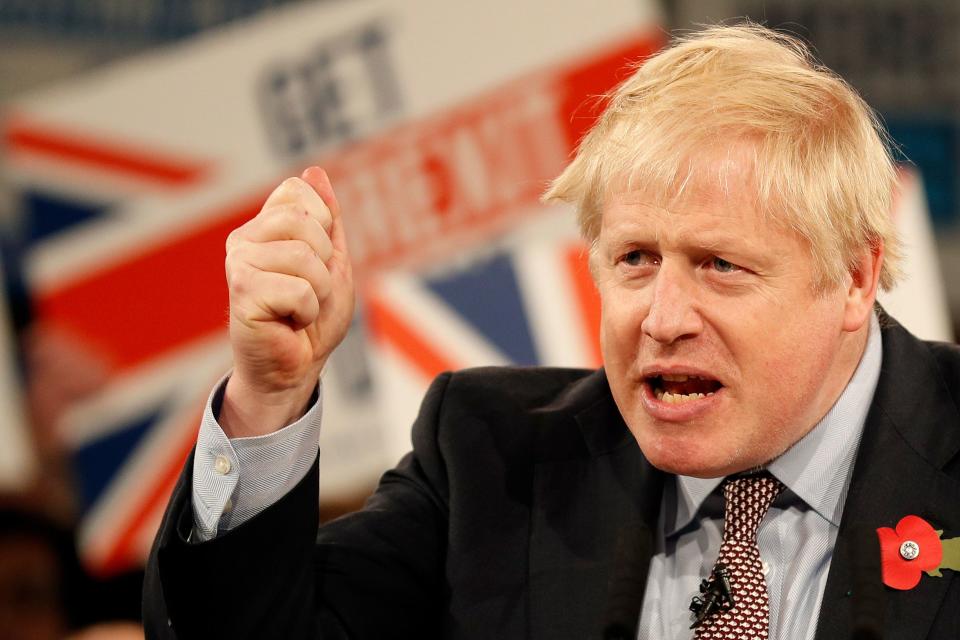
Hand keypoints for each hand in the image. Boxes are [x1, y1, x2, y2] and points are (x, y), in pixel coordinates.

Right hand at [220, 167, 353, 436]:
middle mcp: (245, 238)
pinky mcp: (241, 291)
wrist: (295, 368)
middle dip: (324, 262)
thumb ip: (327, 219)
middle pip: (303, 221)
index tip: (315, 259)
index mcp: (265, 226)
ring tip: (300, 307)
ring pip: (304, 256)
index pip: (298, 191)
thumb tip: (313, 171)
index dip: (323, 224)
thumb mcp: (332, 262)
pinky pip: (298, 289)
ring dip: (318, 290)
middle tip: (310, 290)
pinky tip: (288, 321)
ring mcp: (238, 263)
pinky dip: (307, 311)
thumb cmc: (312, 319)